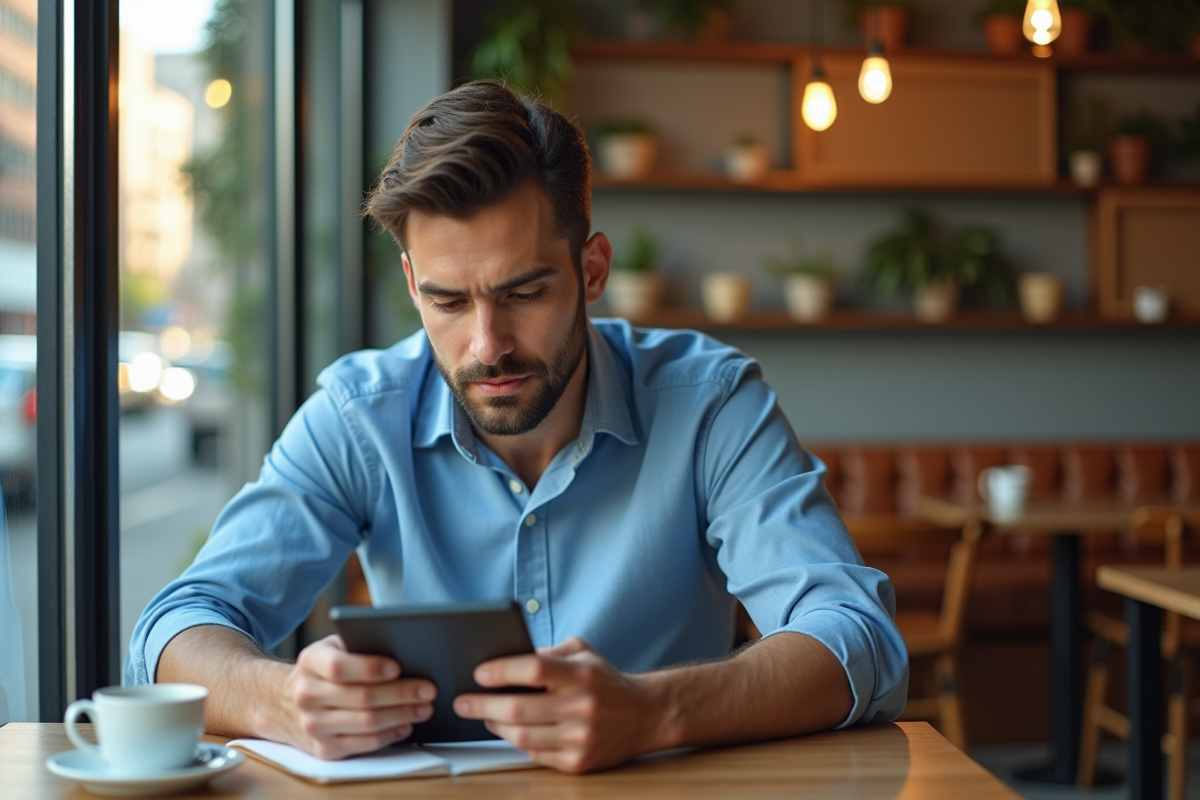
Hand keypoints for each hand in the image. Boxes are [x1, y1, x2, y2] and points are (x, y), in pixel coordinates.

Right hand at [269, 635, 436, 759]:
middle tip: (428, 689)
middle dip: (401, 693)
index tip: (398, 666)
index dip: (370, 668)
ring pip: (366, 723)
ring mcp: (313, 725)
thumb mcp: (332, 647)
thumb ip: (358, 643)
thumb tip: (402, 644)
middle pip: (361, 697)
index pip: (339, 667)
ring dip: (402, 715)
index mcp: (310, 662)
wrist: (284, 703)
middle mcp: (307, 695)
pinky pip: (364, 744)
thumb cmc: (323, 669)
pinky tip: (406, 725)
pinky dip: (390, 735)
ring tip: (425, 707)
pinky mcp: (324, 749)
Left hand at [453, 637, 663, 772]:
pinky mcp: (579, 762)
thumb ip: (547, 652)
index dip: (501, 671)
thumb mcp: (582, 652)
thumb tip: (506, 658)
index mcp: (581, 674)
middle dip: (482, 705)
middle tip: (462, 701)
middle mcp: (582, 706)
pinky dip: (517, 742)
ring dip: (494, 726)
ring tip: (483, 716)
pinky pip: (535, 755)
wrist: (645, 715)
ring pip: (522, 736)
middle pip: (518, 708)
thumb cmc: (605, 680)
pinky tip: (508, 732)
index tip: (478, 673)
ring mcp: (580, 738)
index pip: (533, 669)